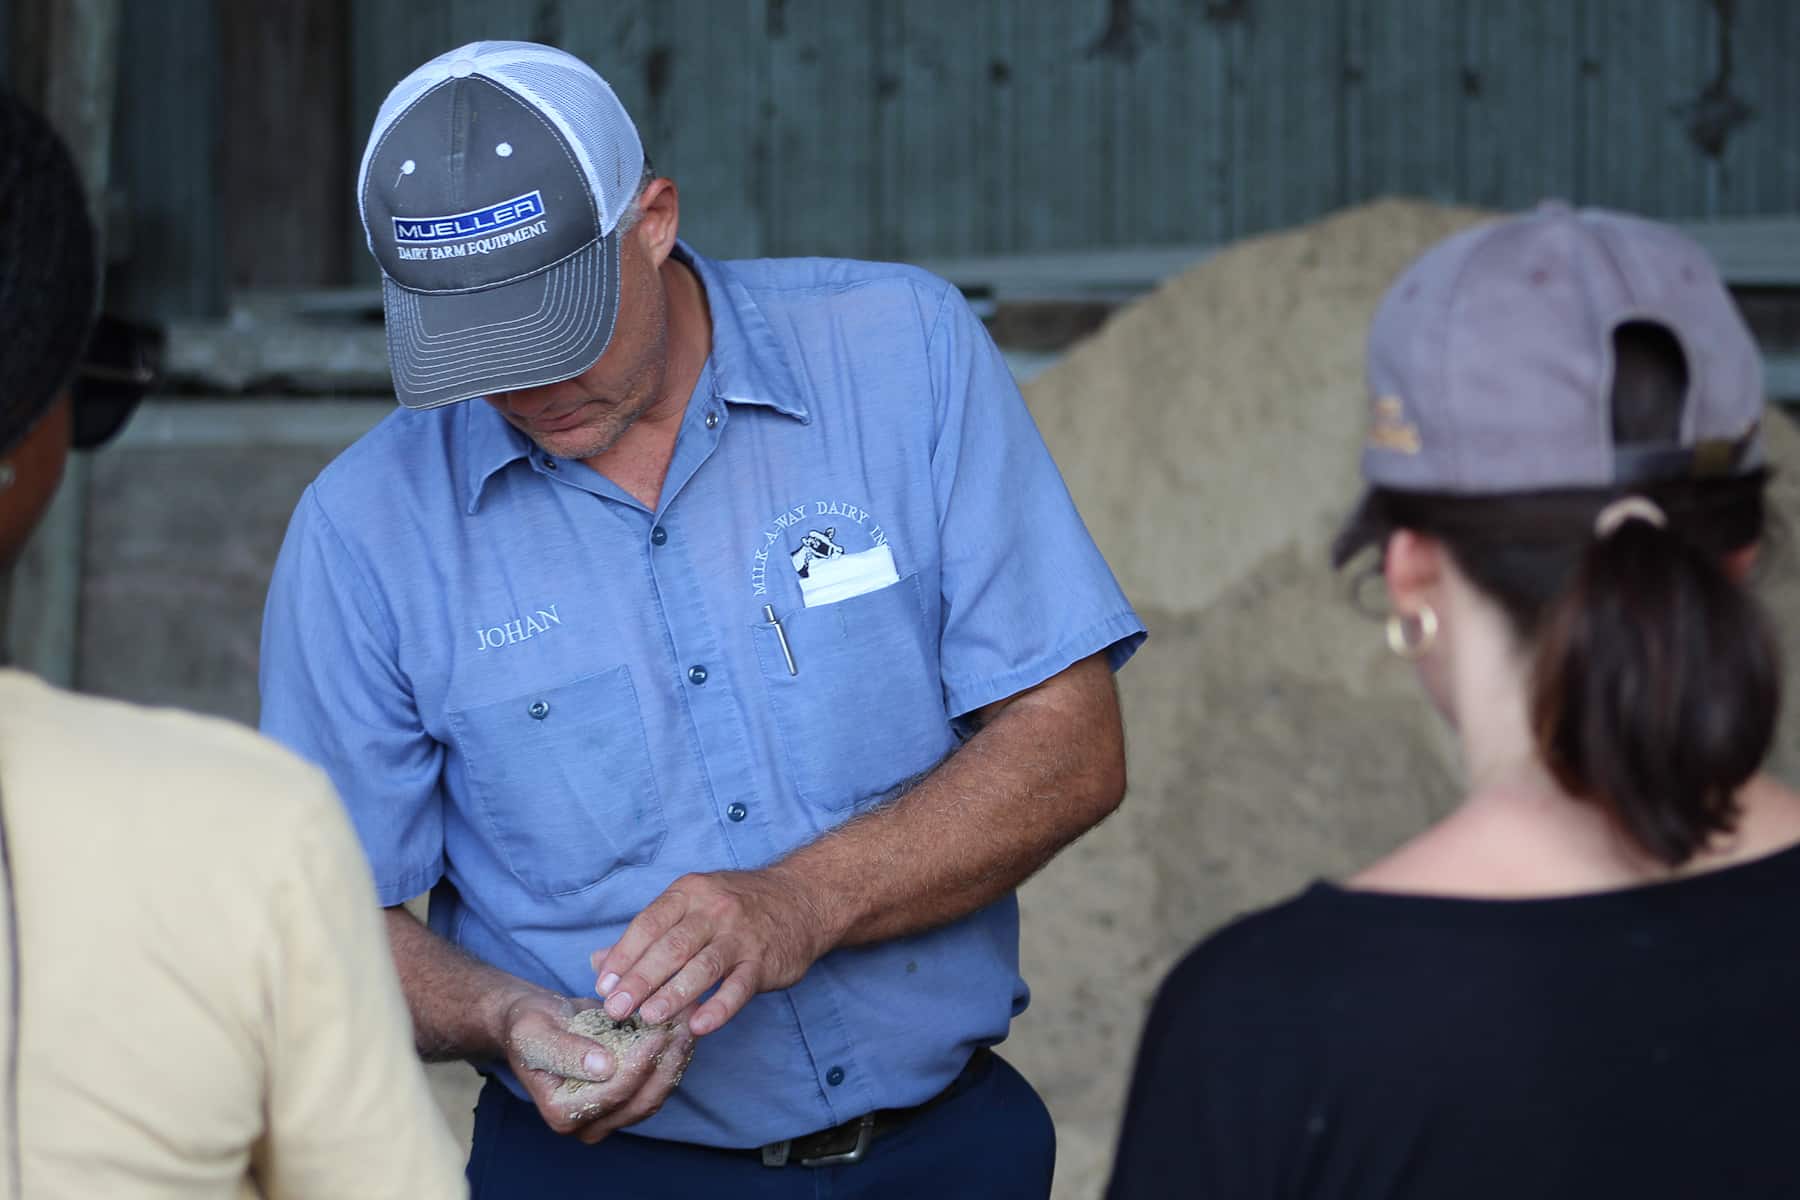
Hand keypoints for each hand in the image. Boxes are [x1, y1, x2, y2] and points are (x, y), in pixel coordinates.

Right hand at [499, 991, 696, 1143]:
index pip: (614, 1092)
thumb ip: (566, 1051)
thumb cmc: (530, 1027)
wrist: (536, 1024)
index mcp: (561, 1112)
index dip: (641, 1063)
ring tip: (690, 1024)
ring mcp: (609, 1115)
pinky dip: (672, 1059)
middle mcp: (586, 1124)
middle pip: (642, 1101)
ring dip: (677, 1061)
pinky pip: (657, 1085)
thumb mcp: (536, 1032)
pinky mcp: (626, 1100)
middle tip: (686, 1024)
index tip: (660, 1030)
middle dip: (669, 1062)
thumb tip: (603, 1067)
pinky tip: (682, 1031)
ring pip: (656, 1096)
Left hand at [591, 868, 833, 1036]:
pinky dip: (719, 1008)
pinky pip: (739, 987)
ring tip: (648, 1018)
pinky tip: (699, 1026)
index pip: (648, 924)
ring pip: (703, 967)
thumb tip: (598, 964)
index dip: (623, 956)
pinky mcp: (765, 961)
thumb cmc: (736, 907)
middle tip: (616, 1010)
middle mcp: (714, 910)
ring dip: (673, 994)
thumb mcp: (691, 906)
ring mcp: (741, 936)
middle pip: (672, 947)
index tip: (603, 987)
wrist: (802, 898)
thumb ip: (646, 935)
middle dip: (640, 980)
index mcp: (689, 894)